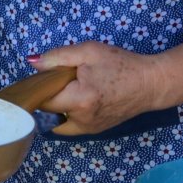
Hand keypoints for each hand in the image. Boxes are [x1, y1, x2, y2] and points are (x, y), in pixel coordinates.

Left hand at [29, 42, 167, 134]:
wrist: (150, 84)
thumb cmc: (121, 64)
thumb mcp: (88, 51)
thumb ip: (57, 57)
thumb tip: (32, 63)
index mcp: (79, 100)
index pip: (43, 99)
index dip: (38, 87)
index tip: (43, 76)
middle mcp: (82, 120)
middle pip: (47, 111)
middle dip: (47, 96)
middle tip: (59, 80)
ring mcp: (88, 129)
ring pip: (56, 121)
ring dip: (55, 107)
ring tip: (67, 90)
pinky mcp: (94, 131)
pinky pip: (68, 125)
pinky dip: (65, 114)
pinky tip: (74, 99)